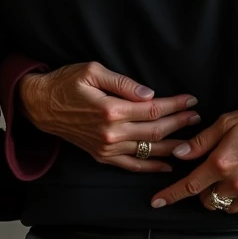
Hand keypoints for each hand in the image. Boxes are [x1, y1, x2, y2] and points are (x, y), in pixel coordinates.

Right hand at [19, 62, 200, 172]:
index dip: (175, 105)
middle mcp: (110, 133)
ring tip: (192, 139)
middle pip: (155, 130)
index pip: (153, 109)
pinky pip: (132, 165)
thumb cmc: (65, 82)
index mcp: (110, 110)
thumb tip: (150, 94)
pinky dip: (152, 167)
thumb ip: (123, 83)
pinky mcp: (102, 156)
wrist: (40, 105)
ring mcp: (106, 148)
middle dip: (180, 123)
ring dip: (173, 145)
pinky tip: (168, 165)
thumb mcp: (92, 71)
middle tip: (197, 117)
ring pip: (148, 150)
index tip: (191, 100)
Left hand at [151, 100, 237, 212]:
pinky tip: (232, 183)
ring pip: (218, 204)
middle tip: (202, 172)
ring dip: (213, 195)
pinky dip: (228, 200)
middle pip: (202, 199)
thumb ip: (201, 141)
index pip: (189, 185)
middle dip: (197, 190)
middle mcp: (232, 181)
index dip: (170, 195)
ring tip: (218, 177)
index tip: (156, 202)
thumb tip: (179, 153)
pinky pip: (235, 207)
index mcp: (220, 162)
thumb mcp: (227, 122)